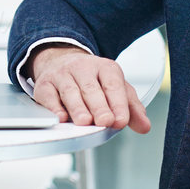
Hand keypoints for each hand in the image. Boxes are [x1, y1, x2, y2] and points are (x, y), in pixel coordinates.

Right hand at [27, 45, 151, 131]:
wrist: (62, 62)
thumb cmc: (93, 81)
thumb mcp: (117, 90)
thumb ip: (132, 109)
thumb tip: (144, 126)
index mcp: (105, 68)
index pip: (113, 84)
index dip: (117, 103)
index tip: (121, 121)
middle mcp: (82, 68)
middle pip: (91, 88)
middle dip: (98, 106)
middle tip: (104, 122)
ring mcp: (62, 75)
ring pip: (70, 91)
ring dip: (77, 108)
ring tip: (85, 122)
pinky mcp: (44, 84)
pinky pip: (48, 96)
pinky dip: (54, 108)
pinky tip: (61, 118)